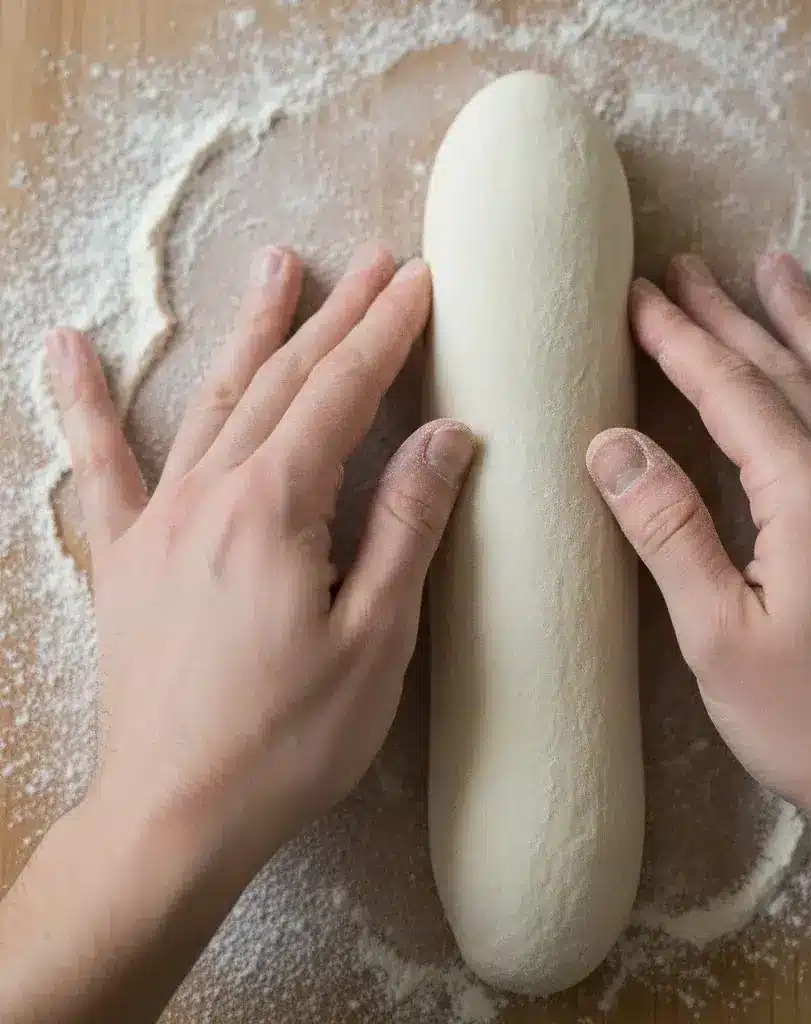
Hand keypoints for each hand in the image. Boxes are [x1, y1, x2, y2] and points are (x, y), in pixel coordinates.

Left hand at [48, 242, 474, 869]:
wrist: (174, 814)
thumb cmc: (289, 737)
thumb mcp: (376, 637)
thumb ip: (406, 525)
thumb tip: (445, 435)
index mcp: (276, 509)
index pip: (342, 393)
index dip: (385, 332)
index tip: (419, 282)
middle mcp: (210, 494)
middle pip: (283, 381)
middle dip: (336, 316)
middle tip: (376, 261)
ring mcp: (158, 520)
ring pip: (214, 401)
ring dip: (252, 330)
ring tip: (277, 266)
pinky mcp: (124, 556)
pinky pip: (101, 465)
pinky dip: (83, 402)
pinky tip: (64, 347)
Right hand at [586, 252, 810, 838]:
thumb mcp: (716, 637)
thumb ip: (668, 530)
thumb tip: (612, 445)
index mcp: (808, 499)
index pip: (731, 393)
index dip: (681, 341)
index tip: (639, 298)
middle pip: (787, 375)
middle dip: (729, 318)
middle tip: (685, 269)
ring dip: (809, 325)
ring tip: (776, 269)